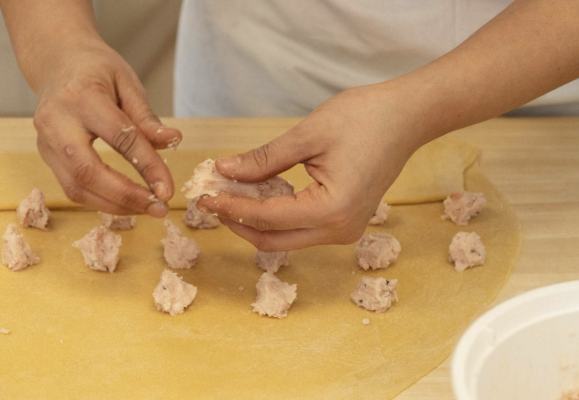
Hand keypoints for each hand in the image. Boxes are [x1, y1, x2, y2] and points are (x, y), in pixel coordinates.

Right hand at [32, 38, 180, 216]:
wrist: (56, 60)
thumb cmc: (95, 69)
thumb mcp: (127, 82)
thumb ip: (146, 117)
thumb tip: (173, 141)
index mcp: (81, 96)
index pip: (120, 138)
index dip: (147, 166)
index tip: (168, 189)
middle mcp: (56, 121)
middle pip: (88, 172)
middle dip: (126, 197)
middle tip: (158, 208)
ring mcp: (45, 141)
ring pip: (76, 188)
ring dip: (113, 205)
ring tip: (145, 208)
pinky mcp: (44, 155)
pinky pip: (71, 187)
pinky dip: (99, 200)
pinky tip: (123, 201)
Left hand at [196, 83, 423, 250]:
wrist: (408, 116)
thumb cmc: (366, 118)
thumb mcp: (307, 135)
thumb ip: (264, 159)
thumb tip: (224, 171)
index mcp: (331, 210)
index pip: (265, 218)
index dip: (230, 207)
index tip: (203, 196)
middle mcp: (339, 230)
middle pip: (271, 240)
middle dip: (237, 221)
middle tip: (210, 199)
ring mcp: (344, 231)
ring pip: (284, 239)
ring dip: (254, 220)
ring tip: (229, 194)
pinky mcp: (344, 223)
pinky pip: (299, 229)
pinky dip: (274, 216)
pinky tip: (256, 194)